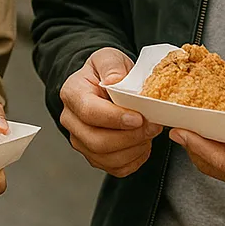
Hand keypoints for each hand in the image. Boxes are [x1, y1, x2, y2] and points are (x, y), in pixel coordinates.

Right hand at [59, 48, 163, 177]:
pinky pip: (115, 168)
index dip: (115, 118)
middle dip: (130, 137)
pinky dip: (134, 160)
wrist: (104, 84)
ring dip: (134, 149)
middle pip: (97, 141)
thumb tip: (114, 81)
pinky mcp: (94, 156)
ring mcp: (81, 141)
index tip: (138, 117)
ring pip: (107, 158)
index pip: (89, 112)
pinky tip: (143, 143)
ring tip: (149, 132)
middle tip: (152, 126)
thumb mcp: (109, 57)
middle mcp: (71, 121)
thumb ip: (112, 66)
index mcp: (72, 94)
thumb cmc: (106, 71)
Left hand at [170, 94, 224, 201]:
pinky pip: (219, 163)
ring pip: (212, 165)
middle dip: (192, 142)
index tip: (180, 128)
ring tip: (181, 118)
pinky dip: (206, 146)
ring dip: (196, 144)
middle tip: (172, 117)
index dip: (200, 145)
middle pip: (214, 164)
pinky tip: (198, 127)